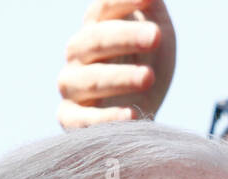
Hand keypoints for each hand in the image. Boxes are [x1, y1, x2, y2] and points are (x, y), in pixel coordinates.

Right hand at [57, 0, 176, 128]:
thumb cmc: (147, 67)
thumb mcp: (156, 33)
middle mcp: (78, 53)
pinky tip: (131, 116)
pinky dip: (106, 119)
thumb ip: (151, 6)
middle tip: (156, 36)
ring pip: (91, 79)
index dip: (123, 2)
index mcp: (96, 28)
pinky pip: (82, 118)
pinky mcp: (70, 118)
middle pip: (97, 40)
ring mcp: (72, 85)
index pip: (104, 8)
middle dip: (127, 37)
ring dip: (121, 77)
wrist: (141, 116)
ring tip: (148, 77)